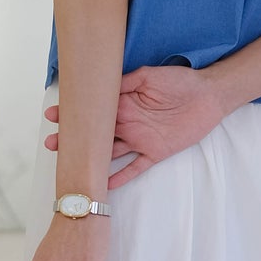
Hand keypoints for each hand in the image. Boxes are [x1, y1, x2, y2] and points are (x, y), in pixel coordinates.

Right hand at [44, 64, 227, 186]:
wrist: (208, 95)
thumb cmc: (180, 81)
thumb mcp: (148, 75)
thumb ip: (125, 82)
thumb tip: (101, 85)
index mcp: (123, 104)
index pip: (94, 112)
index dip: (73, 114)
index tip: (52, 114)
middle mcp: (127, 123)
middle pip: (96, 135)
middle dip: (73, 139)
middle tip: (52, 143)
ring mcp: (139, 140)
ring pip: (109, 152)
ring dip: (91, 158)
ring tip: (70, 162)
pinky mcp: (155, 152)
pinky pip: (135, 167)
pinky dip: (120, 176)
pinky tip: (104, 184)